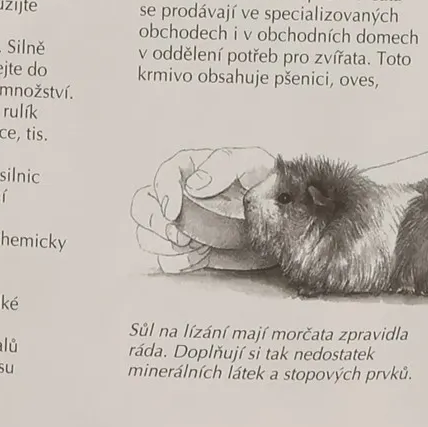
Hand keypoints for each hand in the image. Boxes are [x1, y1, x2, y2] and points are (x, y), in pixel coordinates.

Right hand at [133, 145, 279, 272]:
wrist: (285, 223)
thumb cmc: (269, 185)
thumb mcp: (254, 165)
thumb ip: (224, 165)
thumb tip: (195, 186)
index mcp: (191, 169)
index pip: (165, 175)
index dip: (163, 192)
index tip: (173, 211)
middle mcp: (178, 196)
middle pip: (142, 206)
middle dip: (153, 223)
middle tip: (178, 236)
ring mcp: (178, 225)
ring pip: (146, 235)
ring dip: (164, 245)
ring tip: (195, 247)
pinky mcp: (185, 250)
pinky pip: (165, 260)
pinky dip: (178, 262)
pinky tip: (200, 257)